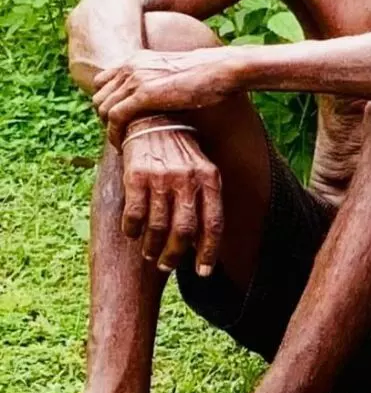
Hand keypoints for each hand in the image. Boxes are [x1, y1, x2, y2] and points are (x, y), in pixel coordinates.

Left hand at [93, 48, 240, 146]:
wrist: (222, 69)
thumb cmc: (209, 74)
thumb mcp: (176, 73)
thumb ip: (160, 81)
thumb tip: (162, 96)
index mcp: (138, 59)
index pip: (104, 81)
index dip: (108, 102)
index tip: (119, 120)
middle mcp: (131, 66)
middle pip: (99, 96)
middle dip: (105, 118)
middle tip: (120, 134)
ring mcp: (135, 79)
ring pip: (103, 108)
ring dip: (109, 128)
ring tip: (122, 142)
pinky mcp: (143, 95)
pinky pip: (115, 117)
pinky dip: (115, 133)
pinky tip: (122, 145)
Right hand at [120, 120, 222, 274]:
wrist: (152, 119)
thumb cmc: (181, 153)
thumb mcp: (203, 171)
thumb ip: (206, 201)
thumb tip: (204, 244)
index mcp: (211, 179)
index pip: (214, 224)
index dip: (209, 252)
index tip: (204, 273)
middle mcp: (189, 179)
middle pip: (185, 230)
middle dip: (176, 254)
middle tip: (167, 264)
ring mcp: (162, 177)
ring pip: (158, 227)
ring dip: (152, 247)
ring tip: (150, 254)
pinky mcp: (136, 175)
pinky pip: (134, 214)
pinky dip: (133, 230)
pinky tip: (133, 234)